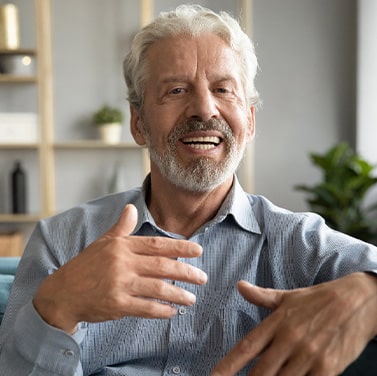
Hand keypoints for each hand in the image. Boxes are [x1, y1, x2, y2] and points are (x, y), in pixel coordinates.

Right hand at [33, 204, 206, 333]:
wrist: (62, 293)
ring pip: (158, 288)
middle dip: (186, 272)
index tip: (198, 251)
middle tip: (203, 277)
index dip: (180, 248)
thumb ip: (121, 227)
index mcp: (122, 246)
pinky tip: (172, 312)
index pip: (157, 245)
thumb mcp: (103, 242)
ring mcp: (120, 284)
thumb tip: (131, 207)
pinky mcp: (117, 305)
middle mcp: (123, 263)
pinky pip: (145, 308)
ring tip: (192, 298)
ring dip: (178, 294)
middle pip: (162, 266)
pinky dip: (161, 310)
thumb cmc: (85, 266)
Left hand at [212, 273, 376, 375]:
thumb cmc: (318, 299)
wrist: (357, 301)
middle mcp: (290, 339)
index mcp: (277, 322)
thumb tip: (240, 286)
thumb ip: (262, 296)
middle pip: (261, 372)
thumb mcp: (288, 296)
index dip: (228, 365)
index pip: (247, 347)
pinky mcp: (328, 368)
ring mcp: (309, 355)